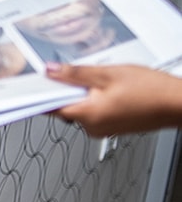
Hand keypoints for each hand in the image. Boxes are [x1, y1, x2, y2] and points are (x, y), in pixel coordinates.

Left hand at [46, 62, 181, 136]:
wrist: (178, 103)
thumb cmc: (150, 90)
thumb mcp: (108, 74)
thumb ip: (75, 73)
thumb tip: (50, 71)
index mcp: (88, 115)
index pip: (51, 107)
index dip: (42, 93)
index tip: (34, 84)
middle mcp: (92, 127)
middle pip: (66, 106)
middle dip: (67, 90)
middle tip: (76, 74)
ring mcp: (102, 129)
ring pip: (80, 108)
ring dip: (83, 94)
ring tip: (102, 81)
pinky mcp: (111, 127)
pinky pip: (93, 112)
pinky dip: (95, 100)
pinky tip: (109, 89)